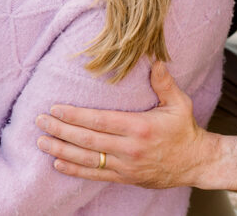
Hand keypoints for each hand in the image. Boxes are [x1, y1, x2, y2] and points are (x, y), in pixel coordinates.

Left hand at [34, 61, 236, 191]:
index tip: (56, 108)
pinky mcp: (125, 178)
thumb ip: (163, 82)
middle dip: (61, 130)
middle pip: (88, 141)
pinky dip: (75, 170)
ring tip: (42, 142)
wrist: (196, 163)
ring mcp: (126, 166)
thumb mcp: (179, 103)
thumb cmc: (185, 130)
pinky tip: (58, 164)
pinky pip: (96, 175)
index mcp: (140, 128)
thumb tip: (155, 59)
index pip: (100, 121)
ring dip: (62, 151)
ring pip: (88, 160)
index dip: (75, 116)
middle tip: (40, 121)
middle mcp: (130, 149)